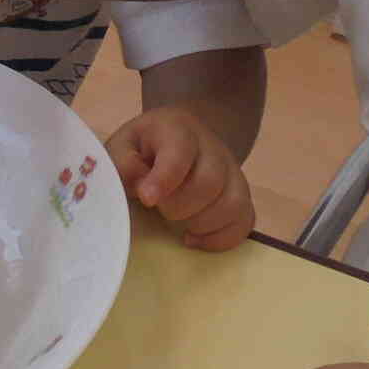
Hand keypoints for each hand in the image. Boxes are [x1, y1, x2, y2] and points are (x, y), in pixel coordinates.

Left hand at [107, 106, 255, 249]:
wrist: (180, 137)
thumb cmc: (144, 147)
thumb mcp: (123, 146)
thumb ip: (123, 164)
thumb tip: (142, 187)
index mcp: (178, 129)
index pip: (180, 152)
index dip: (165, 179)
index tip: (147, 200)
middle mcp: (212, 147)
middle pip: (210, 182)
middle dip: (181, 207)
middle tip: (161, 210)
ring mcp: (232, 171)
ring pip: (233, 203)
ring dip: (203, 224)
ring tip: (180, 225)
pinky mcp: (241, 194)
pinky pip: (244, 220)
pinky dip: (220, 238)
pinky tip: (193, 238)